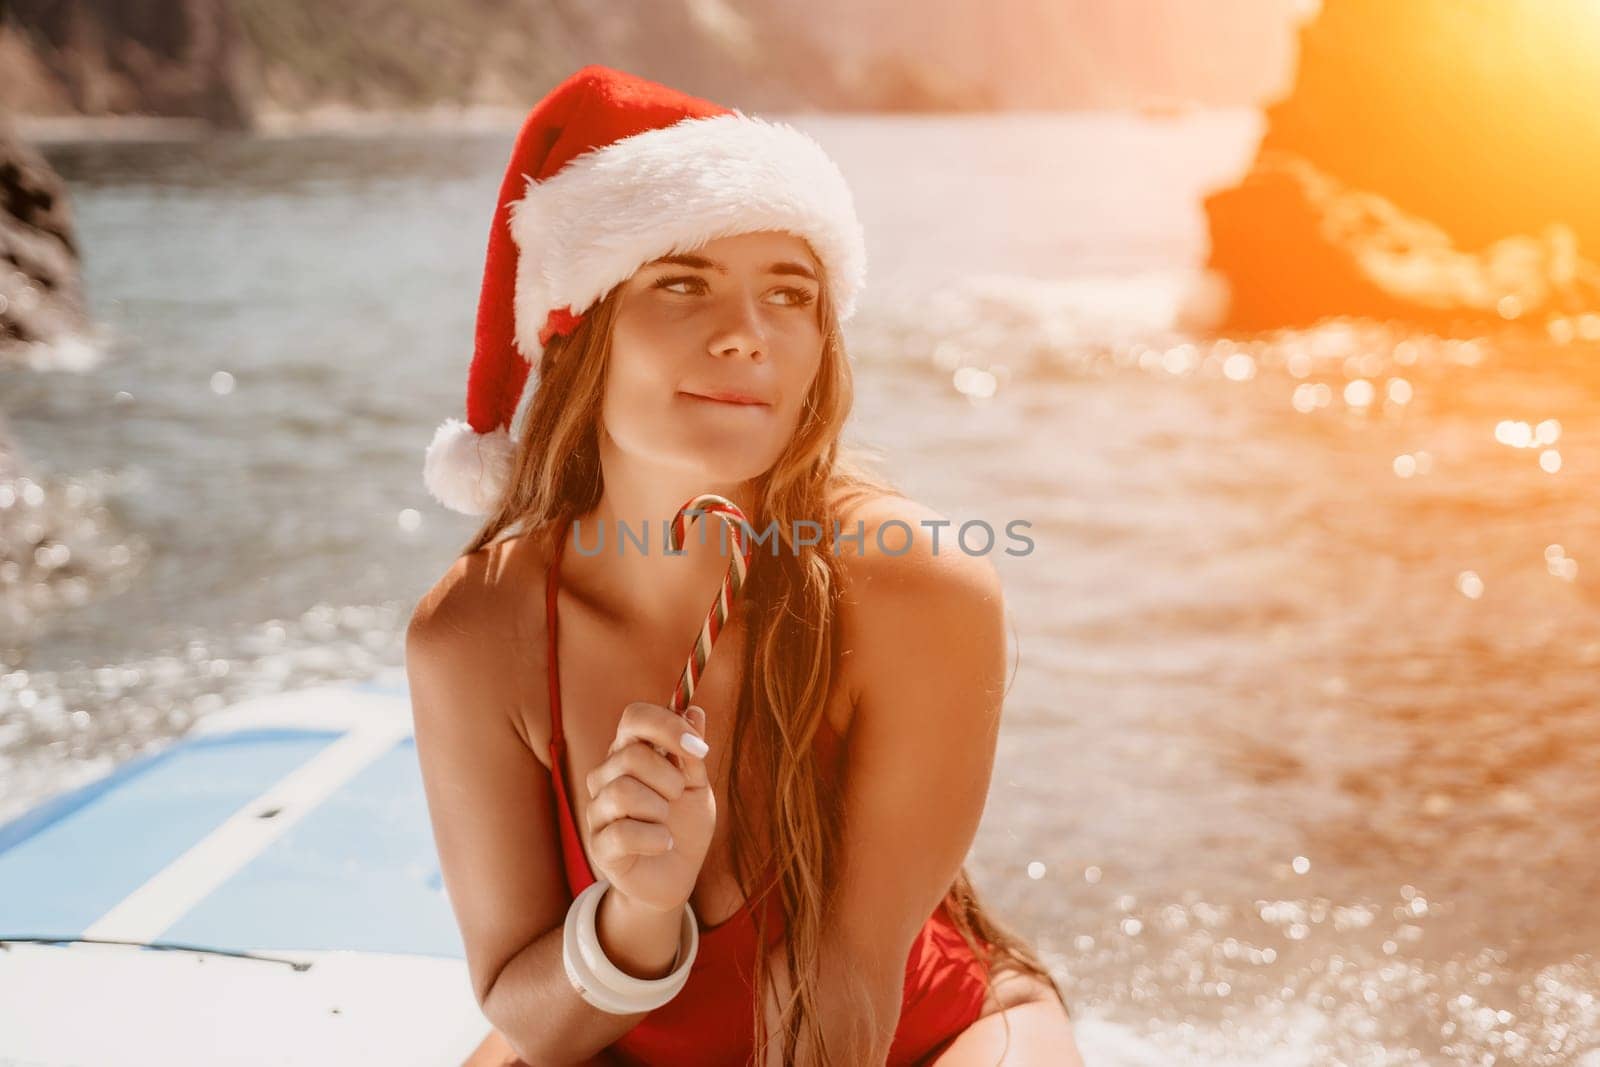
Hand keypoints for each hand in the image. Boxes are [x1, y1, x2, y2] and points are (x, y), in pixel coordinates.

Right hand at [583, 702, 714, 915]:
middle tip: (678, 796)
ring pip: (624, 791)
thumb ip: (691, 753)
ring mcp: (599, 810)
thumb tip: (694, 711)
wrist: (677, 875)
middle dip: (669, 778)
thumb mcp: (697, 786)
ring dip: (660, 809)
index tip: (698, 748)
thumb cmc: (685, 824)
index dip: (666, 726)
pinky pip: (624, 832)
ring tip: (666, 823)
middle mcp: (607, 775)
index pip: (634, 717)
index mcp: (631, 752)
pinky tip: (664, 843)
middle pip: (631, 754)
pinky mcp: (599, 845)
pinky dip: (656, 838)